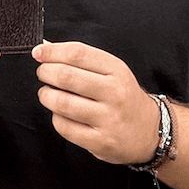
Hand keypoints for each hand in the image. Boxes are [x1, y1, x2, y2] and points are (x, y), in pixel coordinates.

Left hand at [32, 41, 158, 164]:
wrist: (150, 131)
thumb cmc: (123, 97)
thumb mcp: (111, 72)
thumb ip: (80, 59)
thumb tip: (45, 47)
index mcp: (117, 70)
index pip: (78, 53)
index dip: (52, 51)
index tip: (38, 52)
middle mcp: (115, 93)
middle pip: (66, 76)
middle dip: (45, 72)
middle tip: (43, 74)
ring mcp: (108, 119)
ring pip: (62, 103)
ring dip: (46, 95)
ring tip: (47, 93)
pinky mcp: (100, 141)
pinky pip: (64, 127)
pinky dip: (56, 117)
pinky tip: (60, 114)